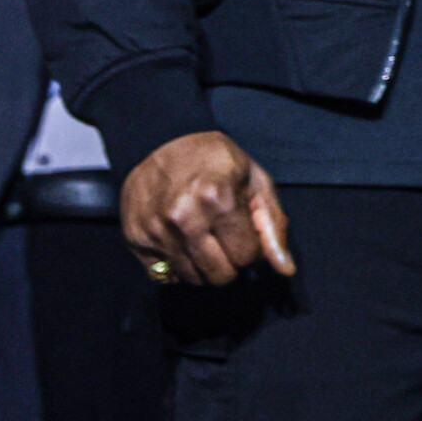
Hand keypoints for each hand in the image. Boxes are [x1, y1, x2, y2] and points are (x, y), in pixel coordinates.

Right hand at [120, 131, 294, 287]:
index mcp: (219, 199)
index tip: (243, 230)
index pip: (246, 256)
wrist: (161, 141)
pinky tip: (183, 244)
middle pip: (220, 276)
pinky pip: (164, 277)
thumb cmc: (214, 159)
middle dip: (230, 261)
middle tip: (225, 238)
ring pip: (193, 280)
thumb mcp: (255, 180)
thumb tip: (286, 268)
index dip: (250, 247)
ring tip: (204, 238)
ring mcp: (156, 231)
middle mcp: (184, 219)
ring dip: (205, 267)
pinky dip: (178, 268)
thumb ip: (273, 225)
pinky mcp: (136, 240)